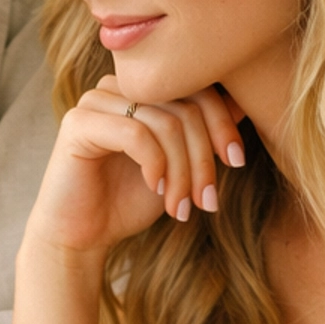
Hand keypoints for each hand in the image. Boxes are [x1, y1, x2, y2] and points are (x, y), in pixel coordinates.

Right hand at [26, 75, 245, 256]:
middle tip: (208, 198)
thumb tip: (244, 103)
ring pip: (165, 122)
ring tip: (181, 205)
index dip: (223, 123)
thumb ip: (203, 133)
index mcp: (143, 90)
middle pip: (185, 105)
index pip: (198, 87)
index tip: (236, 161)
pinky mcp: (79, 123)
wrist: (82, 236)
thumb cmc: (129, 201)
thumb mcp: (179, 165)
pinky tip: (155, 189)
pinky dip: (155, 165)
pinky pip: (136, 133)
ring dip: (182, 170)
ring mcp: (97, 101)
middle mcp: (119, 87)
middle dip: (203, 156)